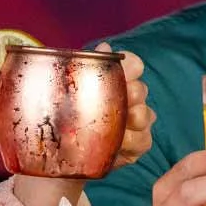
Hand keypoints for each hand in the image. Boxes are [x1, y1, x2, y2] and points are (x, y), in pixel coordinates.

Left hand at [11, 43, 152, 205]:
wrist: (59, 157)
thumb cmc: (61, 118)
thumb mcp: (63, 92)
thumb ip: (83, 68)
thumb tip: (105, 48)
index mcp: (115, 80)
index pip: (134, 64)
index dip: (131, 67)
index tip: (122, 73)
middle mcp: (129, 99)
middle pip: (141, 89)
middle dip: (130, 94)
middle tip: (112, 101)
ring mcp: (136, 123)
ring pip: (146, 114)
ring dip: (130, 120)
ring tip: (110, 128)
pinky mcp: (137, 145)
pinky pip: (144, 140)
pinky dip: (129, 143)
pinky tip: (114, 146)